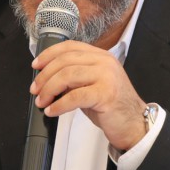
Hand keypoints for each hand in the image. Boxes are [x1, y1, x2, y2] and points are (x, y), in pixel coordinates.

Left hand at [31, 40, 146, 149]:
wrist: (134, 123)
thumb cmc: (111, 106)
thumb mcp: (91, 85)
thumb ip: (74, 77)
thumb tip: (47, 79)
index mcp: (101, 56)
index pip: (70, 46)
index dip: (49, 54)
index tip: (36, 65)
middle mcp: (104, 62)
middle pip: (65, 61)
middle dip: (45, 76)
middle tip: (36, 90)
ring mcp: (106, 76)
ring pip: (67, 76)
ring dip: (49, 90)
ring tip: (42, 101)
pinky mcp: (105, 94)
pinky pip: (74, 96)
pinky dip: (59, 104)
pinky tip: (53, 111)